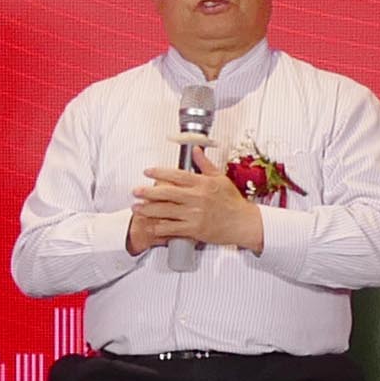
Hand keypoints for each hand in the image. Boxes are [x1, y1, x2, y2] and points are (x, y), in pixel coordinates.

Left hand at [127, 168, 259, 253]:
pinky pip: (173, 228)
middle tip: (135, 191)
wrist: (243, 223)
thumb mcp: (220, 178)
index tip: (147, 171)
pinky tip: (151, 225)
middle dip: (148, 192)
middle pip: (167, 193)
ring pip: (166, 211)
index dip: (160, 172)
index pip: (177, 175)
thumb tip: (195, 150)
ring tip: (137, 208)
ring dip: (149, 210)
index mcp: (203, 184)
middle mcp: (197, 198)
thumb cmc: (233, 202)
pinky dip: (160, 227)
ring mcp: (195, 215)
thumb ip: (205, 164)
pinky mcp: (194, 230)